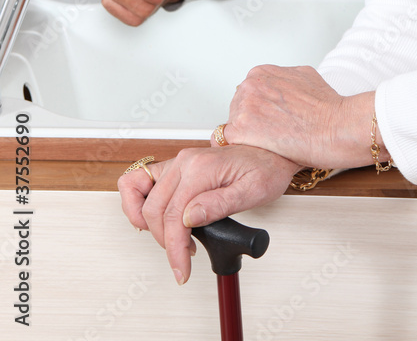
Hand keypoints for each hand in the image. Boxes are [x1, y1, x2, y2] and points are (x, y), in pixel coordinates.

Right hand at [118, 145, 298, 284]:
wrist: (270, 152)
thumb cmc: (265, 169)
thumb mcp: (253, 192)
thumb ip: (220, 204)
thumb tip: (190, 218)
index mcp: (201, 167)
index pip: (175, 215)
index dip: (174, 249)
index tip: (182, 270)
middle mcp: (185, 161)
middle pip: (154, 209)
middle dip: (165, 242)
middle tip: (183, 259)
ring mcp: (178, 162)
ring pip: (139, 194)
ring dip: (147, 224)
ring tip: (170, 240)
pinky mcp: (176, 167)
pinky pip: (141, 181)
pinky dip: (139, 204)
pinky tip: (157, 221)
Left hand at [225, 65, 378, 170]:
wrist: (337, 127)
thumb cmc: (328, 107)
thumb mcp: (306, 76)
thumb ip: (285, 79)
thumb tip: (280, 87)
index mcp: (262, 72)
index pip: (248, 94)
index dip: (261, 111)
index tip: (272, 120)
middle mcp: (250, 84)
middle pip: (238, 109)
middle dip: (254, 123)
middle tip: (275, 134)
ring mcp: (243, 106)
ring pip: (235, 126)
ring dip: (250, 137)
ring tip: (274, 144)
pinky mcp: (241, 129)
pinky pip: (232, 143)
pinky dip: (247, 149)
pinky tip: (267, 150)